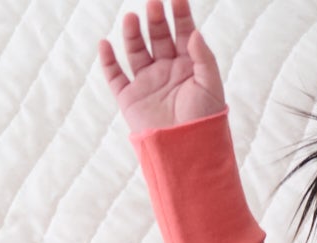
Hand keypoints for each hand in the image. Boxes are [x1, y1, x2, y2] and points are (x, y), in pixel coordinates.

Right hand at [98, 0, 225, 133]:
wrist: (188, 153)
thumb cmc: (205, 123)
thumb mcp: (211, 88)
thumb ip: (204, 59)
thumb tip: (194, 32)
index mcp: (188, 67)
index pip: (183, 33)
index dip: (180, 14)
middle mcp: (166, 71)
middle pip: (159, 36)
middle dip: (156, 19)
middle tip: (153, 3)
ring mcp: (147, 83)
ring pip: (136, 50)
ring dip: (133, 34)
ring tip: (132, 19)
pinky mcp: (130, 98)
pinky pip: (114, 75)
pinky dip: (107, 60)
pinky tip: (105, 44)